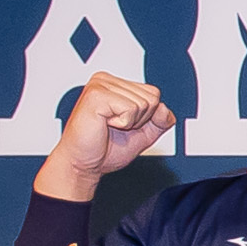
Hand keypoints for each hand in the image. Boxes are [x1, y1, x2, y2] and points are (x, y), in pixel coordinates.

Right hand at [39, 72, 174, 196]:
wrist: (82, 165)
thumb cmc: (105, 150)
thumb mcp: (143, 134)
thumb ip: (159, 121)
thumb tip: (164, 109)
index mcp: (115, 84)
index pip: (153, 93)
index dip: (146, 117)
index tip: (123, 125)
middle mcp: (107, 80)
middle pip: (152, 97)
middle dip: (139, 121)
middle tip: (114, 128)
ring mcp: (100, 85)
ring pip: (143, 103)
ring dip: (130, 123)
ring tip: (108, 127)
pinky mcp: (96, 95)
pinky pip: (131, 108)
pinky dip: (123, 123)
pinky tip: (104, 125)